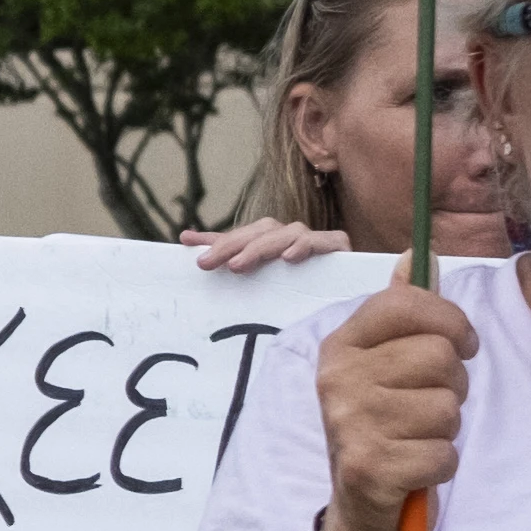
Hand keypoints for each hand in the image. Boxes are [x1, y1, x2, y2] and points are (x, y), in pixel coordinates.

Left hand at [186, 217, 348, 273]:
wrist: (347, 298)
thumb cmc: (297, 287)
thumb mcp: (257, 275)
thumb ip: (223, 251)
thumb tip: (184, 238)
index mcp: (270, 241)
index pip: (242, 236)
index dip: (219, 244)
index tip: (197, 261)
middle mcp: (291, 236)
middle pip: (261, 231)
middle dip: (235, 246)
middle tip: (212, 264)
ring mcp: (315, 240)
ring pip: (289, 232)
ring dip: (263, 247)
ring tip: (241, 264)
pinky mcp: (339, 247)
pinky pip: (325, 241)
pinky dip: (307, 246)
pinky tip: (290, 258)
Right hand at [311, 281, 476, 530]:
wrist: (362, 511)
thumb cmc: (385, 428)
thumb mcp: (386, 365)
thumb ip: (404, 310)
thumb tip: (420, 251)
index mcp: (341, 345)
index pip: (407, 303)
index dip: (451, 321)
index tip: (460, 345)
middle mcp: (338, 378)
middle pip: (439, 356)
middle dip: (452, 386)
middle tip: (428, 407)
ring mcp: (350, 424)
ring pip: (447, 407)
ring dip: (447, 429)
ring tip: (418, 439)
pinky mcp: (369, 468)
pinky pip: (444, 453)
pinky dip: (442, 465)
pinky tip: (416, 469)